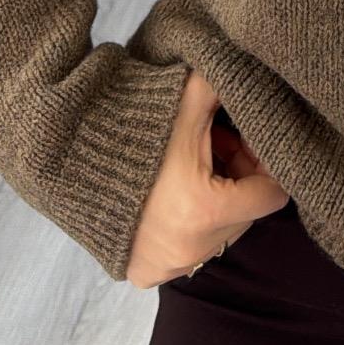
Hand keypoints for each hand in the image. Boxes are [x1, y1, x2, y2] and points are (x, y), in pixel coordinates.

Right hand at [125, 68, 290, 288]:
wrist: (71, 164)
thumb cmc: (134, 136)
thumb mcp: (183, 106)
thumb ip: (222, 88)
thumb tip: (251, 71)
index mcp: (207, 211)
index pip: (271, 195)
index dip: (267, 163)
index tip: (254, 143)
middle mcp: (192, 249)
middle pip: (245, 213)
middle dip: (239, 178)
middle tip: (220, 144)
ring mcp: (170, 266)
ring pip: (218, 231)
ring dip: (215, 199)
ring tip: (194, 165)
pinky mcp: (148, 273)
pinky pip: (187, 249)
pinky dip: (187, 223)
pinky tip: (171, 195)